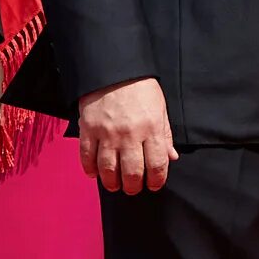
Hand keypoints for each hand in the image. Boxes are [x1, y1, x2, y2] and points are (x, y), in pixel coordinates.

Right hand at [77, 77, 176, 192]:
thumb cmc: (140, 88)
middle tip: (133, 189)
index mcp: (151, 128)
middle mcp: (130, 134)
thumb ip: (165, 134)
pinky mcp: (88, 129)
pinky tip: (94, 174)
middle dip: (134, 186)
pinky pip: (87, 156)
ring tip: (115, 186)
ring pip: (108, 169)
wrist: (113, 69)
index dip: (157, 180)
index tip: (154, 185)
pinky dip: (90, 169)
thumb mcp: (160, 108)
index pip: (157, 164)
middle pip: (132, 172)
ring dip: (112, 183)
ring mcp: (107, 133)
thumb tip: (172, 157)